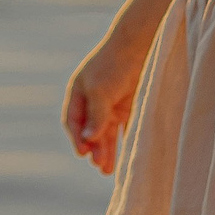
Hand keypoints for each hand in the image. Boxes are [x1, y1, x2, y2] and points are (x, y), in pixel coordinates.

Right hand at [62, 46, 143, 174]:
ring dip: (107, 150)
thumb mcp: (100, 91)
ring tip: (108, 170)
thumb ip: (95, 117)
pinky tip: (125, 157)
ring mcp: (111, 104)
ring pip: (107, 133)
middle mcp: (93, 100)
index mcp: (79, 93)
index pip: (73, 122)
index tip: (83, 153)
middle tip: (100, 166)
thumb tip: (88, 141)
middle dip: (94, 149)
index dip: (77, 138)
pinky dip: (123, 142)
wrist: (140, 44)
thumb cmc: (114, 64)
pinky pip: (124, 129)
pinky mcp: (129, 106)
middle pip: (90, 130)